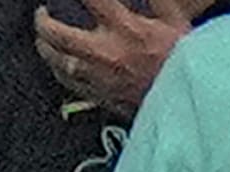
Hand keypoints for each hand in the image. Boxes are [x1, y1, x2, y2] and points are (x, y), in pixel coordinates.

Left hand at [33, 0, 204, 116]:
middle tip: (41, 13)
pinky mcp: (100, 97)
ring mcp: (98, 78)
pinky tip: (57, 65)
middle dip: (43, 22)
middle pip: (58, 35)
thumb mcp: (175, 20)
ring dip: (45, 48)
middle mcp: (105, 52)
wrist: (188, 104)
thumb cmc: (185, 63)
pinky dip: (58, 71)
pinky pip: (69, 84)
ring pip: (57, 63)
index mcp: (125, 28)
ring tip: (42, 39)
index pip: (92, 0)